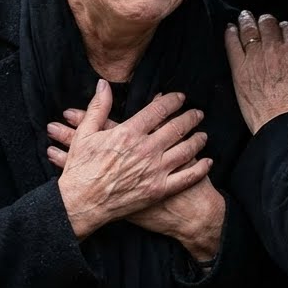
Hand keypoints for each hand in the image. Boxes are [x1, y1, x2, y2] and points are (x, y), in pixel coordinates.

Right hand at [49, 106, 224, 261]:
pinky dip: (200, 168)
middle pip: (177, 128)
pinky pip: (186, 177)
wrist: (81, 203)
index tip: (181, 98)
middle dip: (191, 118)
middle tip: (198, 113)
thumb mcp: (84, 133)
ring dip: (198, 140)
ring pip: (186, 150)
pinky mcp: (158, 190)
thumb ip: (98, 107)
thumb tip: (103, 84)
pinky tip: (207, 162)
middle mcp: (145, 149)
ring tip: (204, 135)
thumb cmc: (80, 168)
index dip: (173, 101)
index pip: (159, 110)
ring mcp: (154, 171)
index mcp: (128, 133)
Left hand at [224, 11, 287, 132]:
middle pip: (268, 24)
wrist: (280, 120)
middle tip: (261, 20)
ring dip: (247, 21)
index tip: (280, 29)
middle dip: (265, 21)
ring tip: (244, 17)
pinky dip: (230, 34)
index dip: (283, 27)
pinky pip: (232, 44)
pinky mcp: (239, 67)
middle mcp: (274, 49)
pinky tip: (229, 28)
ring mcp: (254, 57)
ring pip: (249, 29)